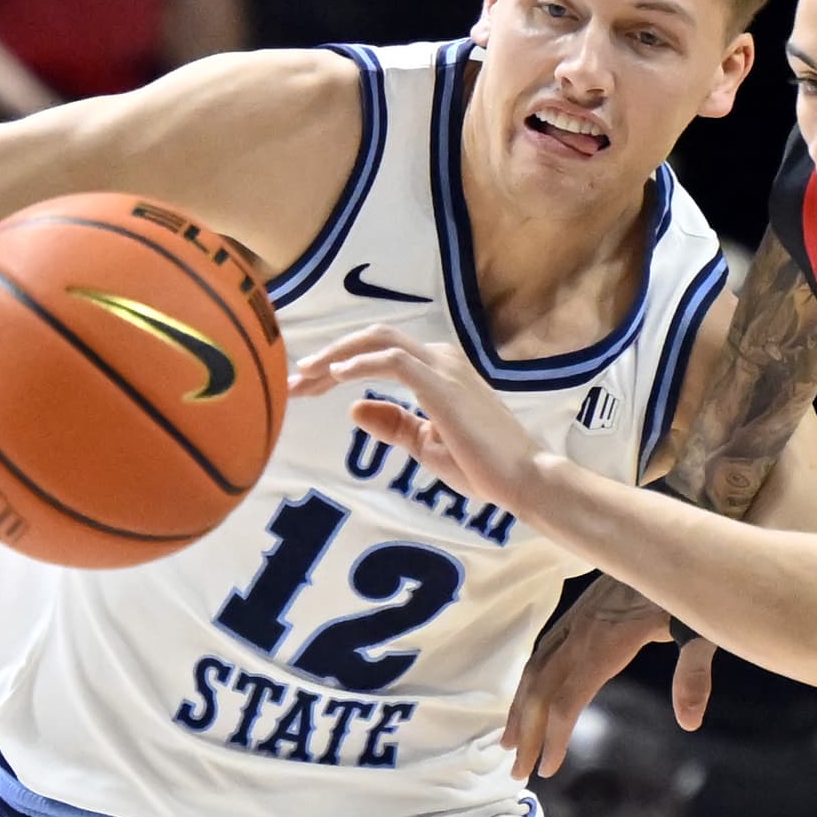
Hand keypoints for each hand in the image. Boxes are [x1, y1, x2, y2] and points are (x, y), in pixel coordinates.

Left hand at [289, 326, 550, 525]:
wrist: (523, 479)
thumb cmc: (482, 465)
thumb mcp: (426, 444)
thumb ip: (393, 424)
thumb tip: (353, 409)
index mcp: (437, 370)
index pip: (378, 352)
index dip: (337, 364)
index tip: (305, 385)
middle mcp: (439, 359)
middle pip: (372, 338)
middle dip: (329, 355)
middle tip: (293, 380)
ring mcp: (442, 368)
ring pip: (378, 341)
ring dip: (336, 357)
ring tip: (304, 378)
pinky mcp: (442, 385)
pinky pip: (393, 362)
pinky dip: (360, 364)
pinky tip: (335, 377)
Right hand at [505, 578, 712, 775]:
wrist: (672, 541)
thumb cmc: (688, 587)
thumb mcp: (699, 628)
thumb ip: (694, 673)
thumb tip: (689, 721)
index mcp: (606, 641)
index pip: (569, 697)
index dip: (555, 735)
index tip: (548, 769)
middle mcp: (581, 633)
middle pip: (542, 689)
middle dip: (527, 733)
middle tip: (518, 772)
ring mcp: (575, 622)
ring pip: (535, 670)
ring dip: (519, 710)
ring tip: (509, 744)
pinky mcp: (577, 615)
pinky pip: (542, 653)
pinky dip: (528, 683)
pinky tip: (525, 701)